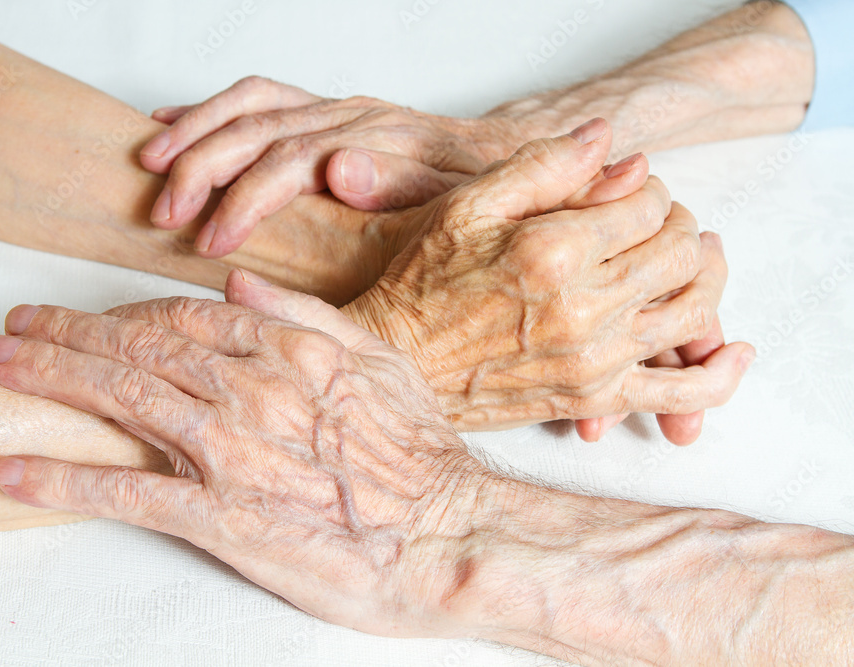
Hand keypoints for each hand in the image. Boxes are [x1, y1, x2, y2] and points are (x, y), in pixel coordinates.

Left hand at [0, 271, 506, 636]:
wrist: (446, 534)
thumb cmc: (420, 454)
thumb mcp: (377, 358)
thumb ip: (304, 312)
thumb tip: (238, 282)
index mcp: (286, 348)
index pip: (178, 316)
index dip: (118, 313)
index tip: (82, 316)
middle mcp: (250, 390)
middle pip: (134, 348)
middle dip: (63, 335)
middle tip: (12, 331)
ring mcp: (232, 452)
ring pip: (122, 399)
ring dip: (51, 381)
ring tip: (0, 370)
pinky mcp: (224, 517)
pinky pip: (128, 491)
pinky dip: (65, 477)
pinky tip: (18, 470)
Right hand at [140, 76, 520, 256]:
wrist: (503, 155)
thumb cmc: (475, 189)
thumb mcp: (455, 199)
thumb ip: (399, 183)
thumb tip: (340, 169)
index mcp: (372, 140)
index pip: (289, 163)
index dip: (243, 200)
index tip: (211, 238)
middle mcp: (346, 117)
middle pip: (256, 128)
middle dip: (201, 167)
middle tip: (163, 212)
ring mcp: (332, 112)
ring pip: (249, 105)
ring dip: (195, 131)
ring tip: (149, 162)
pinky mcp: (322, 115)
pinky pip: (258, 101)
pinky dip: (210, 111)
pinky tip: (173, 123)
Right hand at [336, 119, 753, 429]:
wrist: (399, 364)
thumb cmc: (422, 285)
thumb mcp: (467, 206)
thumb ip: (543, 166)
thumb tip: (608, 139)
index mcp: (555, 251)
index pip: (648, 205)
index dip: (648, 189)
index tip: (628, 192)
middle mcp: (584, 307)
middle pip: (681, 251)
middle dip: (679, 225)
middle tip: (657, 221)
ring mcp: (595, 359)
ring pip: (694, 309)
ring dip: (707, 276)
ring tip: (694, 260)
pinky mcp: (595, 398)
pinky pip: (682, 392)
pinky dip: (717, 374)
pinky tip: (732, 351)